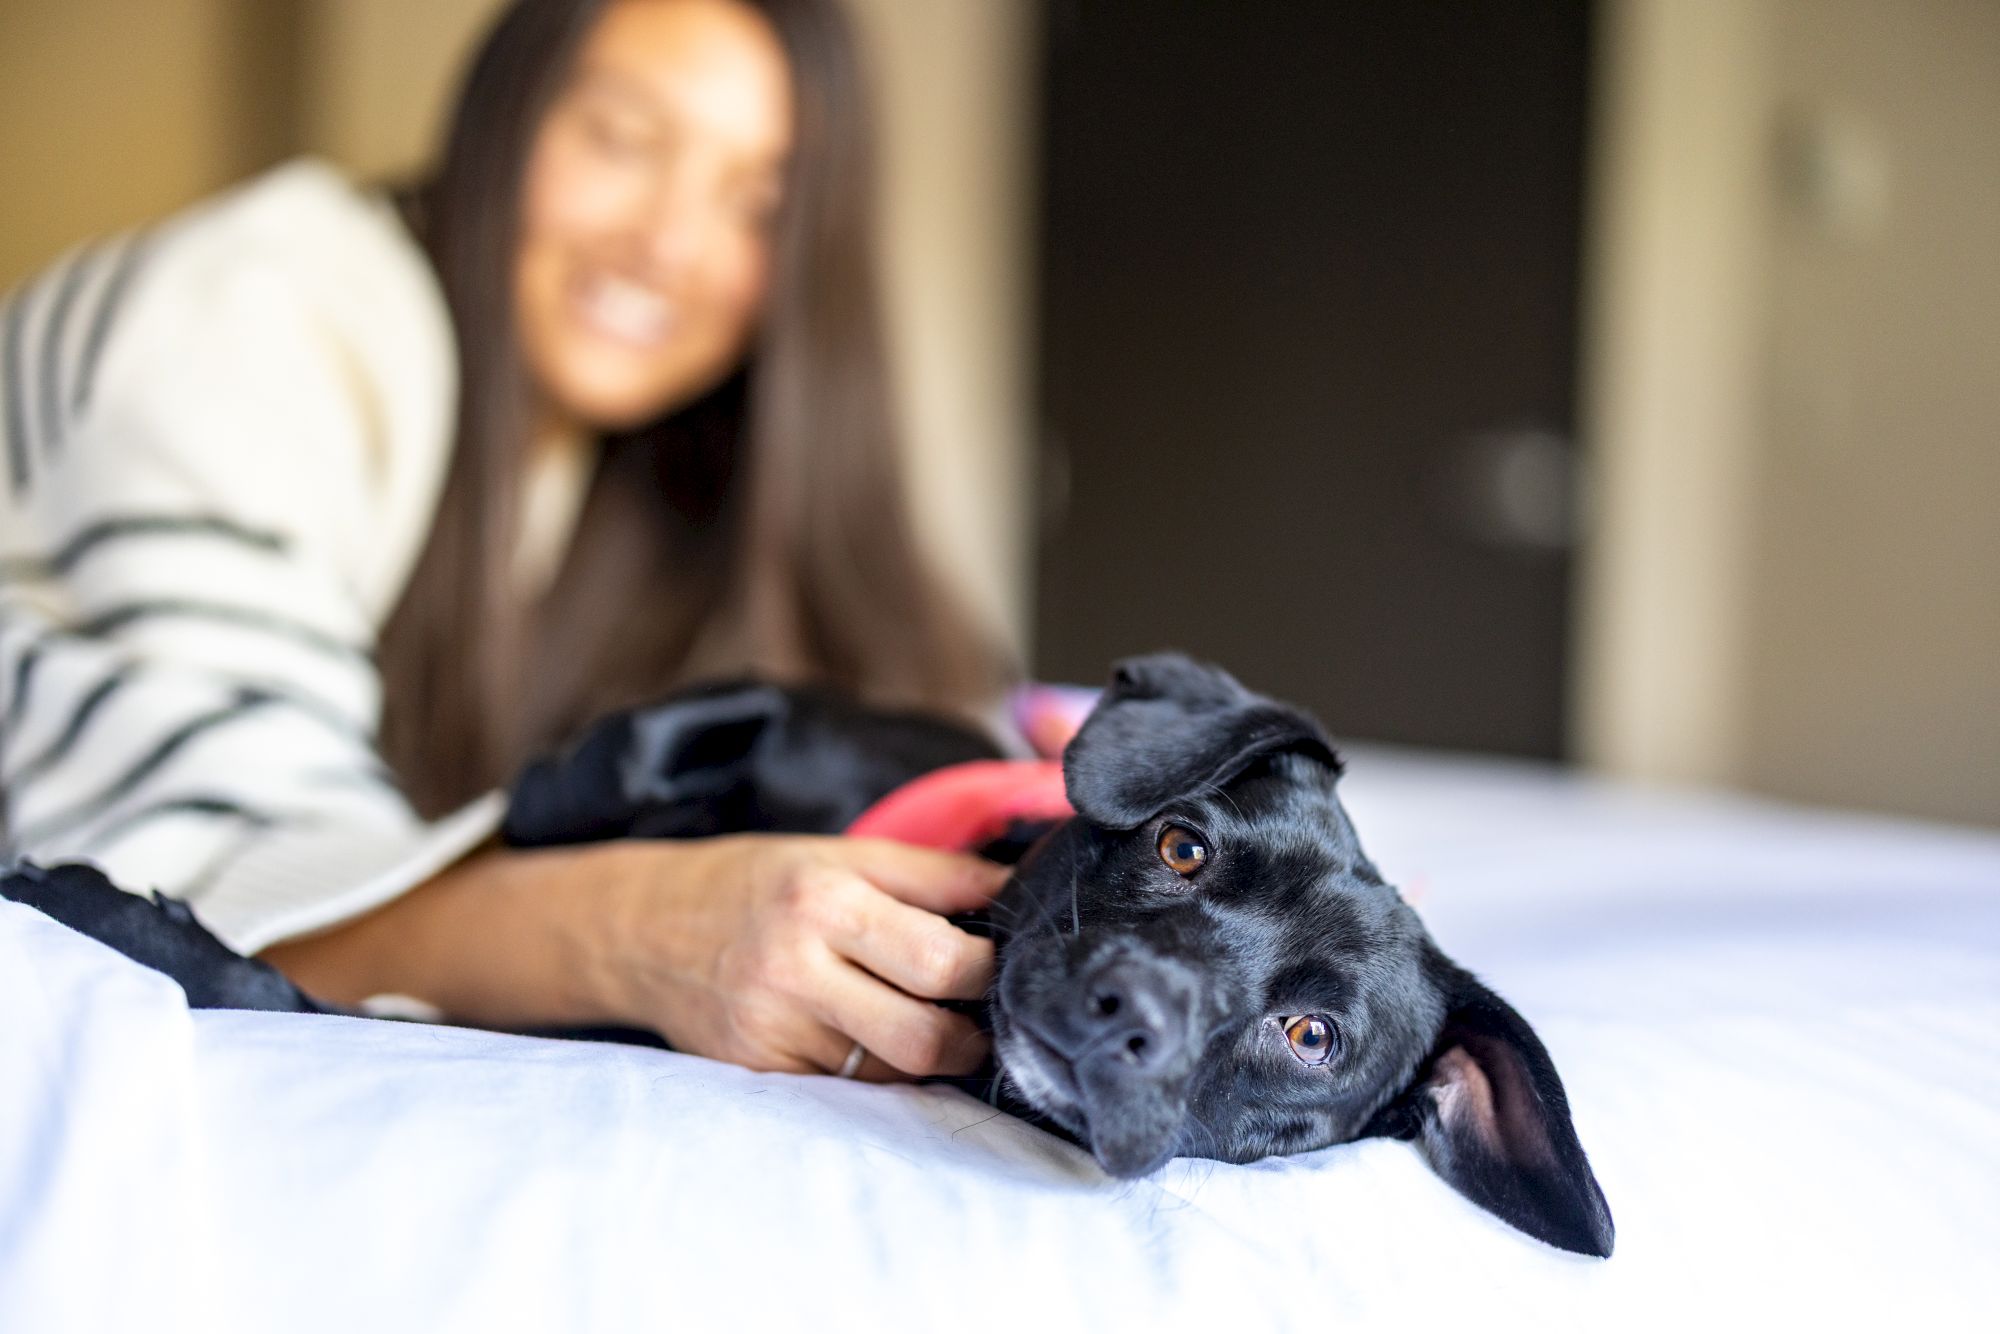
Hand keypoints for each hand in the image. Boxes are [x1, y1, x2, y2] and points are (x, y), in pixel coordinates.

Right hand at [591, 835, 1006, 1079]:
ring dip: (926, 1056)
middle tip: (981, 1016)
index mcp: (823, 903)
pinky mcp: (758, 1074)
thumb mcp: (844, 854)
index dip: (991, 971)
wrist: (644, 929)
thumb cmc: (760, 882)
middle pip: (922, 1040)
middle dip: (971, 1038)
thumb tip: (1018, 888)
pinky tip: (872, 1039)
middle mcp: (794, 973)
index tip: (1003, 962)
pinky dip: (877, 1071)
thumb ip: (936, 874)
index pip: (940, 962)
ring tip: (928, 1021)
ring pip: (891, 1074)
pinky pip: (848, 1090)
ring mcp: (772, 1033)